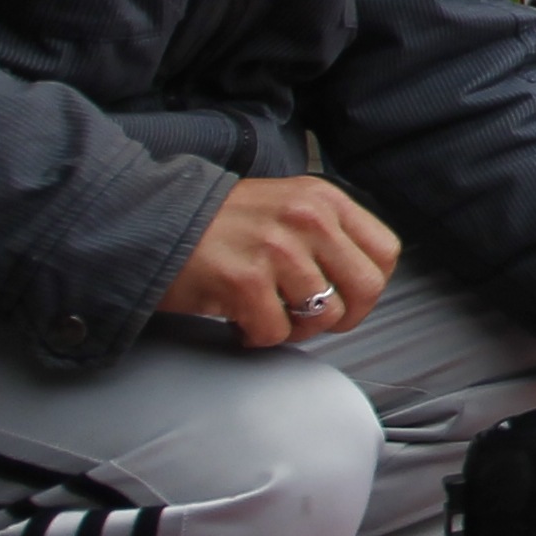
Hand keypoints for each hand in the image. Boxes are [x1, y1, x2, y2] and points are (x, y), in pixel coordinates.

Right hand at [165, 177, 400, 347]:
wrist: (149, 221)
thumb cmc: (219, 222)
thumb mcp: (285, 205)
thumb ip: (326, 232)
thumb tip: (359, 279)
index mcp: (324, 199)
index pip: (385, 252)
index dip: (368, 286)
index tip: (344, 298)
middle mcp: (308, 219)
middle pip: (366, 289)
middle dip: (341, 317)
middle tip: (308, 320)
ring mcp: (277, 249)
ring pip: (322, 316)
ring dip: (294, 329)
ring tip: (266, 316)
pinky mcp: (244, 280)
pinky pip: (276, 331)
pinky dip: (257, 336)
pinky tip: (239, 322)